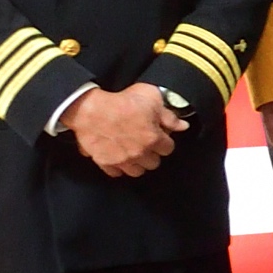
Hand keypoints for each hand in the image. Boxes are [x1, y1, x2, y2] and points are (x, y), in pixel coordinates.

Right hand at [64, 82, 183, 178]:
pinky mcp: (105, 163)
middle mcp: (140, 153)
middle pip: (154, 163)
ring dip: (137, 163)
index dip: (164, 140)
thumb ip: (169, 116)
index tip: (158, 134)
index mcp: (154, 139)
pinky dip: (118, 167)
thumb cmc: (121, 100)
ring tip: (133, 153)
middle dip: (152, 154)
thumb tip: (183, 126)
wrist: (89, 109)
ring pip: (137, 171)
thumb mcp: (151, 99)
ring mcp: (122, 160)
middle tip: (145, 144)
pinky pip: (116, 173)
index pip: (168, 148)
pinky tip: (118, 158)